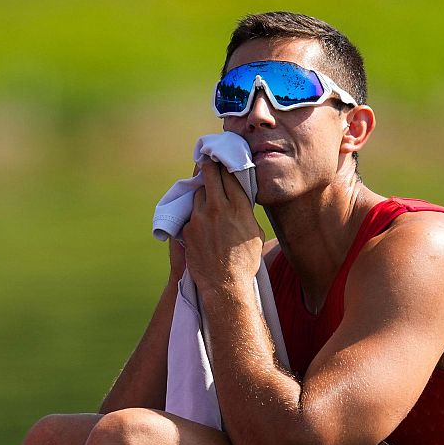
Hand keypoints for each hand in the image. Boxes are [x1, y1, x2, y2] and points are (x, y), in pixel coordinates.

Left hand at [181, 158, 264, 293]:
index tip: (224, 160)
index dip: (226, 165)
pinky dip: (195, 211)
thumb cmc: (245, 262)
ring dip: (202, 190)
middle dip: (209, 165)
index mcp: (239, 208)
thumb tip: (241, 201)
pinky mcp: (188, 229)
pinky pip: (190, 212)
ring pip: (198, 192)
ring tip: (206, 192)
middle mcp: (218, 208)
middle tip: (208, 159)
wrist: (224, 285)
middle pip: (210, 174)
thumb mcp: (255, 233)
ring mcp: (200, 218)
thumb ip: (246, 213)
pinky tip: (199, 216)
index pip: (230, 176)